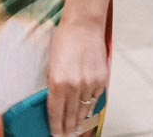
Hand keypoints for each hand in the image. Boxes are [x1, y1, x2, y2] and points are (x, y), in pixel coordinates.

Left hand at [46, 21, 109, 136]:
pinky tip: (85, 110)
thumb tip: (54, 101)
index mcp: (57, 82)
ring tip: (75, 127)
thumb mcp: (50, 63)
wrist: (83, 26)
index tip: (55, 134)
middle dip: (67, 128)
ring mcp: (90, 84)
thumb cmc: (63, 40)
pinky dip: (90, 106)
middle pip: (71, 116)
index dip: (55, 127)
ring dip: (79, 120)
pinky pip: (95, 99)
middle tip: (65, 135)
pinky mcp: (101, 80)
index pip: (55, 113)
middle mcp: (74, 86)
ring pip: (84, 110)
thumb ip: (52, 83)